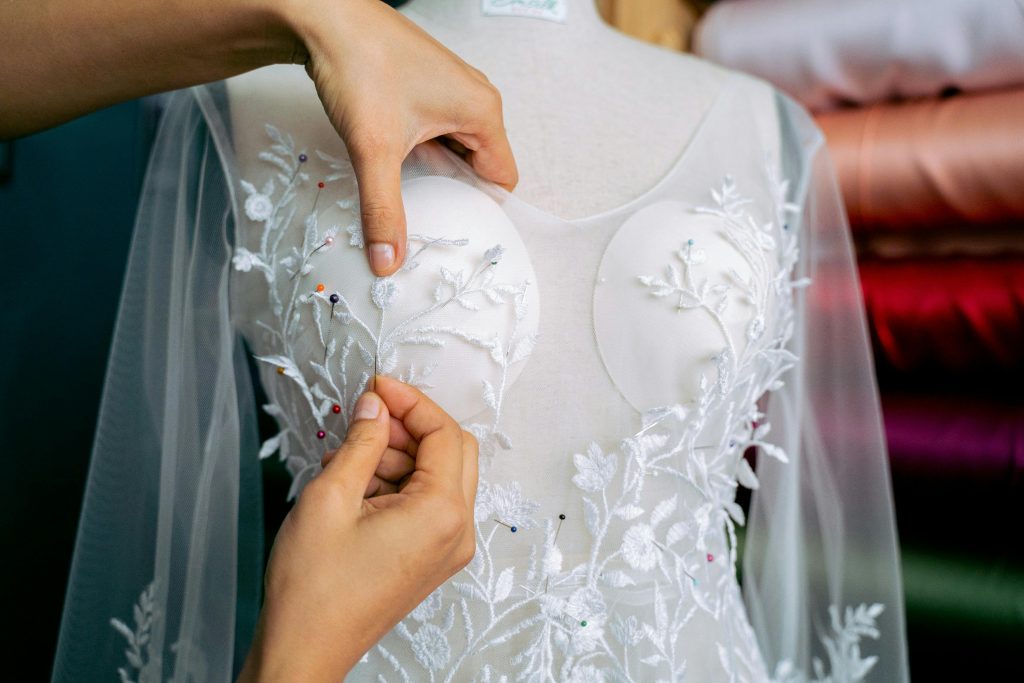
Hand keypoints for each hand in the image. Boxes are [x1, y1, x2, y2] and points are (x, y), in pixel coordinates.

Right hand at [238, 375, 477, 681]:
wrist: (305, 648)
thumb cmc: (313, 587)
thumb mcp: (330, 496)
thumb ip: (361, 441)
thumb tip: (376, 405)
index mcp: (442, 513)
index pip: (444, 433)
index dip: (411, 401)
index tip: (377, 386)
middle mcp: (457, 531)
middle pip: (452, 451)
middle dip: (409, 426)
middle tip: (366, 416)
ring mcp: (447, 548)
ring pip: (439, 475)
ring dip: (399, 456)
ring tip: (347, 460)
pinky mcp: (430, 557)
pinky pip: (427, 503)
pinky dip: (398, 483)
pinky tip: (355, 483)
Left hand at [288, 0, 518, 274]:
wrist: (322, 15)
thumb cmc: (360, 65)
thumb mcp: (374, 149)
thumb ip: (384, 211)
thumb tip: (389, 262)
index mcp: (482, 111)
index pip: (502, 180)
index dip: (480, 210)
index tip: (453, 233)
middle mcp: (474, 98)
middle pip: (479, 167)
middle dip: (453, 194)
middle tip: (425, 219)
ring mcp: (450, 90)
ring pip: (454, 151)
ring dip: (432, 173)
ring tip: (405, 189)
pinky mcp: (425, 86)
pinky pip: (436, 133)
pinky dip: (419, 152)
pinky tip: (392, 159)